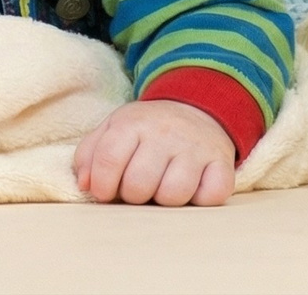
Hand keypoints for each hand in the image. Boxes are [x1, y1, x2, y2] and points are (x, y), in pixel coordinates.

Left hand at [73, 100, 236, 206]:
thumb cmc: (146, 130)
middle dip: (133, 195)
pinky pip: (211, 196)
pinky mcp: (222, 162)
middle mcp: (165, 133)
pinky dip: (200, 199)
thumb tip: (85, 185)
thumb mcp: (113, 129)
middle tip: (138, 187)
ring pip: (173, 195)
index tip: (105, 193)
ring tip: (163, 186)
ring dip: (165, 200)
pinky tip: (192, 187)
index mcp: (132, 123)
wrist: (196, 108)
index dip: (102, 186)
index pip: (108, 160)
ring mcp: (196, 147)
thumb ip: (90, 154)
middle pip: (138, 185)